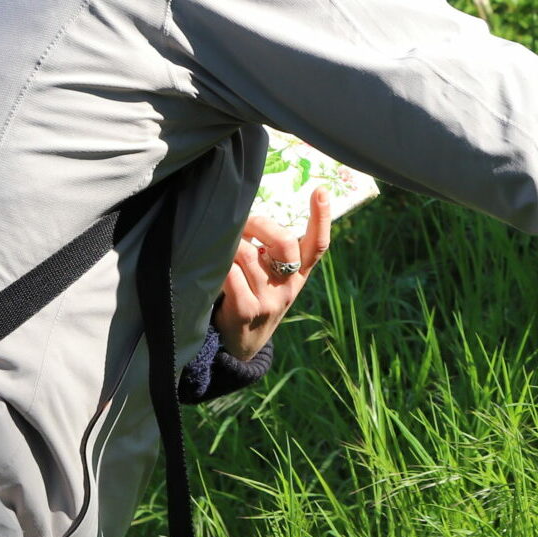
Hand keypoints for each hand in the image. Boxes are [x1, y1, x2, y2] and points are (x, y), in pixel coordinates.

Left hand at [214, 189, 332, 361]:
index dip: (322, 217)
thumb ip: (273, 252)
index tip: (320, 191)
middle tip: (243, 222)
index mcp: (299, 275)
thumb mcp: (274, 279)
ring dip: (232, 246)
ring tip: (222, 248)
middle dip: (260, 224)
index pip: (317, 245)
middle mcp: (289, 287)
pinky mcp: (247, 311)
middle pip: (285, 242)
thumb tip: (249, 219)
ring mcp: (270, 300)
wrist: (242, 346)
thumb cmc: (255, 298)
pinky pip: (231, 274)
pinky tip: (215, 268)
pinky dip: (221, 266)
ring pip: (249, 255)